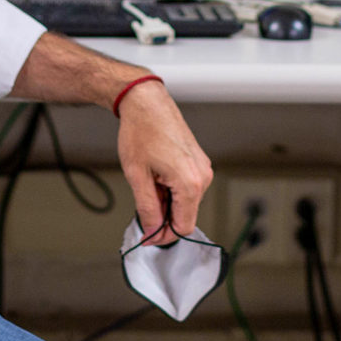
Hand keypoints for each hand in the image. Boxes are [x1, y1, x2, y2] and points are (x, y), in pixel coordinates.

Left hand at [116, 79, 212, 244]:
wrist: (147, 103)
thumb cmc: (141, 132)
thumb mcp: (137, 176)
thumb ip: (147, 208)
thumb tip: (151, 230)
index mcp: (190, 183)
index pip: (183, 227)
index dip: (163, 236)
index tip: (147, 237)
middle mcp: (202, 177)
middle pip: (185, 216)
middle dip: (163, 218)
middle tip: (141, 206)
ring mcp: (203, 168)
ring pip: (186, 202)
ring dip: (167, 203)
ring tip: (147, 183)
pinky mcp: (199, 162)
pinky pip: (188, 187)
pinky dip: (172, 190)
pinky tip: (156, 176)